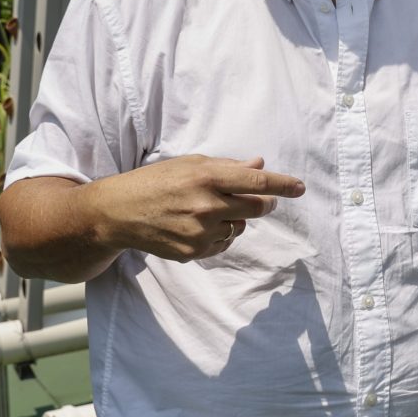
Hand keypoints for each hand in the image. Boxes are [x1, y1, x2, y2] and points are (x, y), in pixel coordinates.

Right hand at [84, 155, 303, 261]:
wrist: (117, 212)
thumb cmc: (156, 181)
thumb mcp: (190, 164)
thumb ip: (227, 166)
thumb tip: (260, 165)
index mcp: (206, 177)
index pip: (256, 182)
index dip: (283, 185)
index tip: (300, 188)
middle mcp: (206, 205)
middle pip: (257, 208)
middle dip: (264, 203)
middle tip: (262, 200)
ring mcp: (200, 232)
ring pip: (240, 228)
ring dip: (235, 220)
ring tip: (208, 210)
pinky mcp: (193, 252)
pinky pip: (223, 244)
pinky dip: (220, 235)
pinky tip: (198, 226)